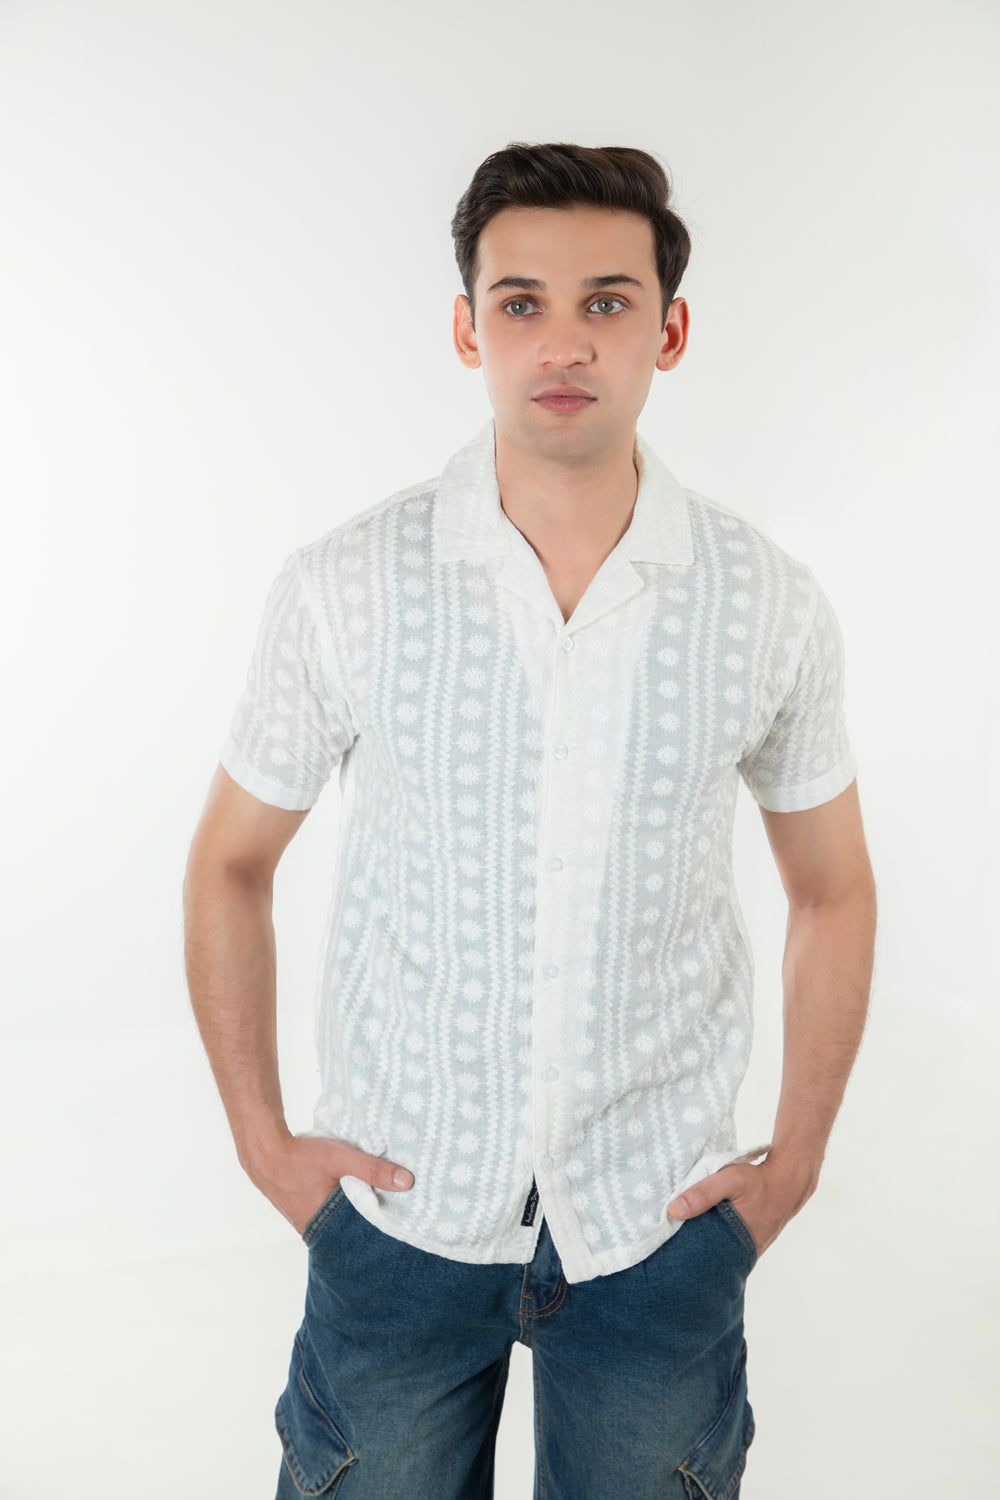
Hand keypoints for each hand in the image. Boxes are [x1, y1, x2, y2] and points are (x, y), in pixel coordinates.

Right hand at [246, 1133, 413, 1235]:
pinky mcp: (304, 1212)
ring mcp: (308, 1223)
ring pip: (340, 1222)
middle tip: (395, 1214)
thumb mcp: (340, 1158)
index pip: (362, 1236)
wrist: (264, 1152)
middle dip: (370, 1223)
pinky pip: (329, 1214)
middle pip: (352, 1231)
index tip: (402, 1223)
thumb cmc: (300, 1157)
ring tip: (377, 1203)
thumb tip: (407, 1181)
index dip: (381, 1230)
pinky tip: (351, 1195)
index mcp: (326, 1226)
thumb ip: (372, 1169)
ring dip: (355, 1213)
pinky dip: (341, 1207)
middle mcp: (317, 1231)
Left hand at [666, 1154, 817, 1258]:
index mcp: (736, 1243)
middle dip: (690, 1255)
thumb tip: (673, 1211)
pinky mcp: (750, 1243)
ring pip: (719, 1254)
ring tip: (680, 1241)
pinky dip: (716, 1241)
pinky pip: (728, 1247)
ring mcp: (748, 1250)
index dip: (684, 1257)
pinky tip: (703, 1232)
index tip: (664, 1251)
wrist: (789, 1181)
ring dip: (703, 1247)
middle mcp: (743, 1253)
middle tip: (667, 1248)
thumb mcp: (730, 1179)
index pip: (703, 1259)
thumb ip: (703, 1193)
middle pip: (709, 1259)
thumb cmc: (759, 1181)